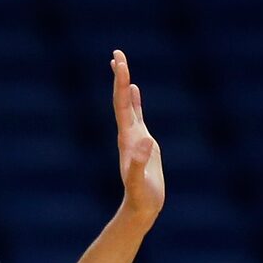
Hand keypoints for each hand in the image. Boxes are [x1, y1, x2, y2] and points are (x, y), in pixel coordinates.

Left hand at [113, 50, 163, 221]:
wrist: (140, 208)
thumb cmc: (141, 198)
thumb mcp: (140, 182)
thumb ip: (139, 165)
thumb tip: (145, 143)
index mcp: (127, 138)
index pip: (122, 105)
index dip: (121, 83)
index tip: (119, 63)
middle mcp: (128, 134)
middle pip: (121, 100)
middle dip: (120, 77)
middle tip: (117, 53)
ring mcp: (135, 137)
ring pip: (128, 105)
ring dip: (124, 85)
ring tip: (120, 65)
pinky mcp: (143, 142)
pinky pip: (138, 115)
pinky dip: (135, 100)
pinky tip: (135, 90)